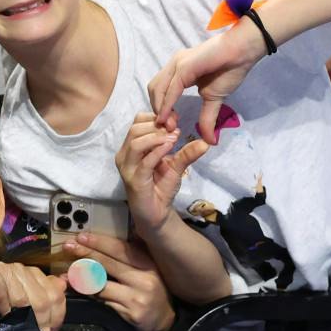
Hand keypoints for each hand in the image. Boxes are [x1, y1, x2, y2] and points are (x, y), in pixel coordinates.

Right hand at [0, 262, 66, 330]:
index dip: (56, 316)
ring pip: (22, 298)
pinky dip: (4, 308)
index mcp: (34, 274)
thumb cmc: (0, 300)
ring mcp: (3, 270)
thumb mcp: (27, 297)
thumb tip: (63, 285)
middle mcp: (20, 269)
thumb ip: (47, 291)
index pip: (55, 294)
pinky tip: (4, 318)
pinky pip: (0, 294)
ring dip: (24, 319)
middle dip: (41, 322)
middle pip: (41, 299)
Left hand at [64, 233, 174, 330]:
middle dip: (85, 254)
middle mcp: (144, 279)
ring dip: (82, 278)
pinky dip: (89, 295)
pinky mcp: (129, 314)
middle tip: (68, 247)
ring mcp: (137, 298)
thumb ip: (129, 257)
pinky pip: (102, 301)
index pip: (120, 249)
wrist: (164, 321)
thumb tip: (101, 241)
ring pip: (101, 285)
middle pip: (108, 264)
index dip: (99, 242)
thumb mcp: (147, 270)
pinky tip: (78, 290)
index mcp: (148, 264)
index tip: (81, 237)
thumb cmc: (151, 290)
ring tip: (68, 272)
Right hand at [116, 112, 209, 227]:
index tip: (175, 120)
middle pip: (135, 129)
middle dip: (157, 126)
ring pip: (136, 142)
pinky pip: (144, 162)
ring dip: (157, 137)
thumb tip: (205, 142)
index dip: (156, 117)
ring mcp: (128, 168)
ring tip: (174, 138)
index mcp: (131, 148)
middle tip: (176, 130)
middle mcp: (125, 155)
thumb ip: (186, 153)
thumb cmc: (162, 187)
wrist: (157, 213)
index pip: (137, 122)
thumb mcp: (176, 166)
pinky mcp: (134, 180)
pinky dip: (158, 151)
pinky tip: (171, 147)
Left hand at [148, 20, 267, 143]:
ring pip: (157, 88)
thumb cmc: (229, 70)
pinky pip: (171, 88)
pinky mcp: (184, 66)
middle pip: (154, 89)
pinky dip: (166, 104)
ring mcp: (177, 64)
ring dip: (160, 109)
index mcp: (179, 71)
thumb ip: (207, 118)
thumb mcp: (214, 99)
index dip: (161, 109)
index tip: (170, 126)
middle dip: (157, 110)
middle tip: (168, 127)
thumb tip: (210, 140)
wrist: (242, 52)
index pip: (160, 91)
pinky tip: (168, 117)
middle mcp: (174, 66)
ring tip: (169, 124)